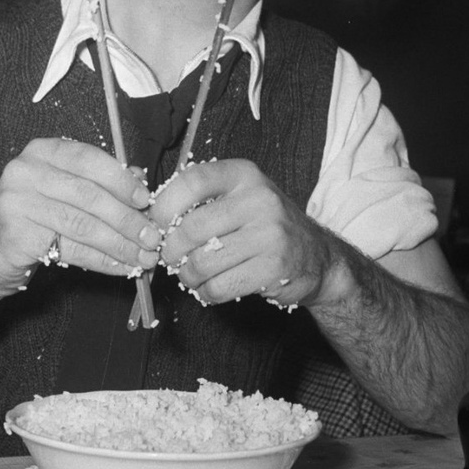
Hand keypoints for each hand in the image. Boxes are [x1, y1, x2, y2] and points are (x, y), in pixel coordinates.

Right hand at [0, 137, 160, 293]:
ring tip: (143, 257)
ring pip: (83, 224)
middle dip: (127, 218)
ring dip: (119, 243)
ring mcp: (17, 201)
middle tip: (152, 236)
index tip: (146, 199)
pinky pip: (71, 248)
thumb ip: (100, 183)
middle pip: (89, 194)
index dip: (121, 180)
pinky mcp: (16, 234)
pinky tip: (121, 267)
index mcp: (42, 151)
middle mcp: (26, 170)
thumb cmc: (34, 217)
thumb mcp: (66, 191)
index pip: (89, 159)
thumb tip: (141, 182)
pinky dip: (102, 260)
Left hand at [151, 159, 337, 307]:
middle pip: (191, 228)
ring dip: (187, 275)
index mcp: (244, 175)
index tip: (157, 224)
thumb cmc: (265, 226)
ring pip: (202, 262)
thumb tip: (151, 218)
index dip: (164, 205)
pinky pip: (220, 286)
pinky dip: (206, 293)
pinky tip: (211, 288)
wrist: (317, 256)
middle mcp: (259, 199)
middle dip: (171, 250)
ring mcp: (270, 234)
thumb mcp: (240, 197)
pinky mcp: (274, 268)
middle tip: (170, 258)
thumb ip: (202, 200)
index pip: (192, 181)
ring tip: (191, 275)